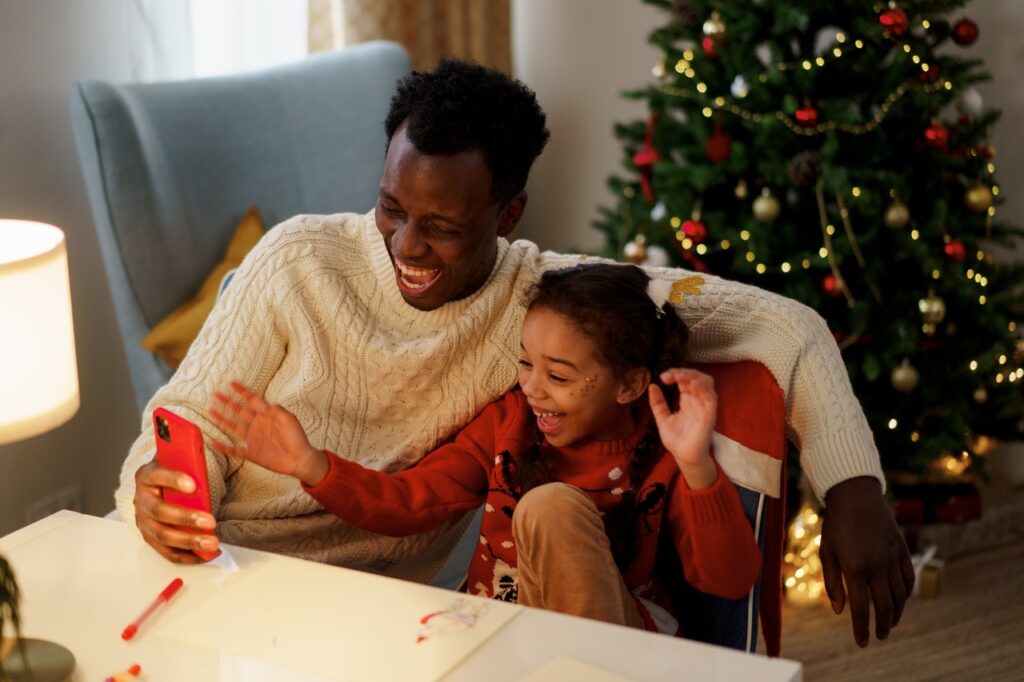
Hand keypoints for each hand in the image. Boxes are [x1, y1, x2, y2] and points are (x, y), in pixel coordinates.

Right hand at [133, 459, 219, 562]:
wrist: (159, 485)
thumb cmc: (174, 474)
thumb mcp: (178, 462)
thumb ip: (191, 463)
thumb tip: (213, 461)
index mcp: (147, 475)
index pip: (157, 475)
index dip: (174, 480)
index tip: (193, 485)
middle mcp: (141, 499)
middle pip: (160, 511)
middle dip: (186, 518)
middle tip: (210, 522)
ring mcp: (144, 521)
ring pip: (163, 535)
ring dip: (189, 542)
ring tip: (212, 543)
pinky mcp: (151, 538)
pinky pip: (168, 552)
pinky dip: (188, 556)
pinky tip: (206, 554)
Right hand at [208, 380, 327, 485]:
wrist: (299, 459)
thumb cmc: (297, 438)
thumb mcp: (289, 420)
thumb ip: (275, 410)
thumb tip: (260, 402)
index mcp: (266, 415)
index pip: (252, 400)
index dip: (242, 391)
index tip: (231, 383)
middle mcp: (257, 425)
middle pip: (239, 411)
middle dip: (227, 402)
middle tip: (215, 394)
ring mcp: (253, 439)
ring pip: (233, 427)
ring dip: (222, 419)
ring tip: (211, 410)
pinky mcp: (251, 453)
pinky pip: (234, 450)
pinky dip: (223, 447)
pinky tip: (213, 442)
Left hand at [648, 368, 717, 488]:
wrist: (683, 456)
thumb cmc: (676, 439)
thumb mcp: (662, 418)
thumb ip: (657, 403)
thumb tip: (651, 385)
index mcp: (686, 399)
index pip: (684, 379)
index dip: (675, 373)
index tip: (662, 377)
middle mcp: (696, 400)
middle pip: (696, 377)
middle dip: (684, 372)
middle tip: (670, 375)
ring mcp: (704, 406)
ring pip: (706, 383)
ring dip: (694, 376)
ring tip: (681, 376)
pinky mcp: (710, 414)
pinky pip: (711, 397)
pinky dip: (704, 388)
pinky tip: (694, 385)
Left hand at [820, 476, 914, 646]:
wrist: (855, 494)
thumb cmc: (835, 524)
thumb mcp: (826, 552)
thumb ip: (833, 583)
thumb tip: (840, 611)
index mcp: (855, 568)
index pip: (861, 608)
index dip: (861, 629)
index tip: (862, 643)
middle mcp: (877, 565)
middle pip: (885, 606)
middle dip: (882, 625)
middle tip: (879, 637)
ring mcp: (893, 557)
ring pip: (901, 595)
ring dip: (897, 613)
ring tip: (889, 623)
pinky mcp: (903, 549)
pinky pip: (909, 578)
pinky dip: (907, 593)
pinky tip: (901, 601)